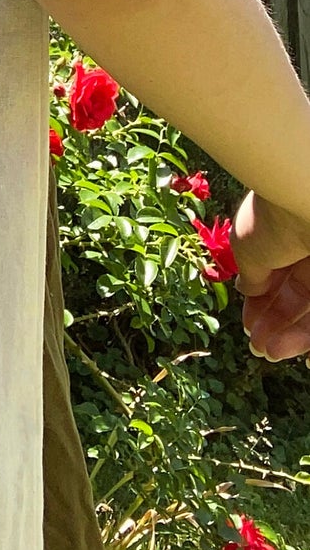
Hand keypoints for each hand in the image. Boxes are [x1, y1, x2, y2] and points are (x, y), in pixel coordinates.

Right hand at [232, 189, 309, 361]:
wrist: (303, 197)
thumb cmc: (271, 218)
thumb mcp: (248, 249)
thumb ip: (251, 275)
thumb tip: (247, 291)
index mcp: (284, 236)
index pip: (275, 277)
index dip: (260, 304)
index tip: (249, 325)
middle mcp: (308, 250)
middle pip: (295, 297)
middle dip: (274, 324)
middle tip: (259, 347)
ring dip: (290, 333)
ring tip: (269, 352)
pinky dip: (309, 335)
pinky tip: (298, 352)